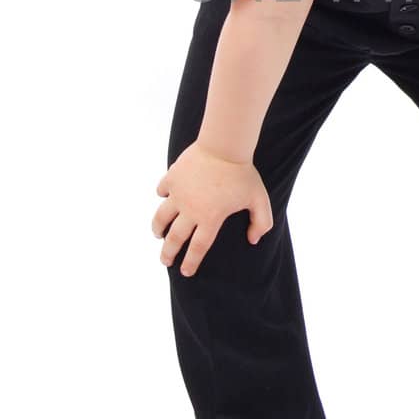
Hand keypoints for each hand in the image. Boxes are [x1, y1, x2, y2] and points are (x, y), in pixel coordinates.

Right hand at [152, 141, 273, 275]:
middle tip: (165, 261)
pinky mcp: (173, 177)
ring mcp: (179, 194)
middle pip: (174, 238)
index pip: (198, 248)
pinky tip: (164, 197)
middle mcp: (190, 210)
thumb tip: (252, 240)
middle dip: (168, 253)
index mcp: (210, 218)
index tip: (185, 272)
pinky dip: (162, 195)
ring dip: (157, 228)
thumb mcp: (259, 200)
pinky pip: (162, 189)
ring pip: (161, 217)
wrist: (224, 146)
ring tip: (157, 234)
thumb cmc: (243, 173)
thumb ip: (261, 223)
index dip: (191, 262)